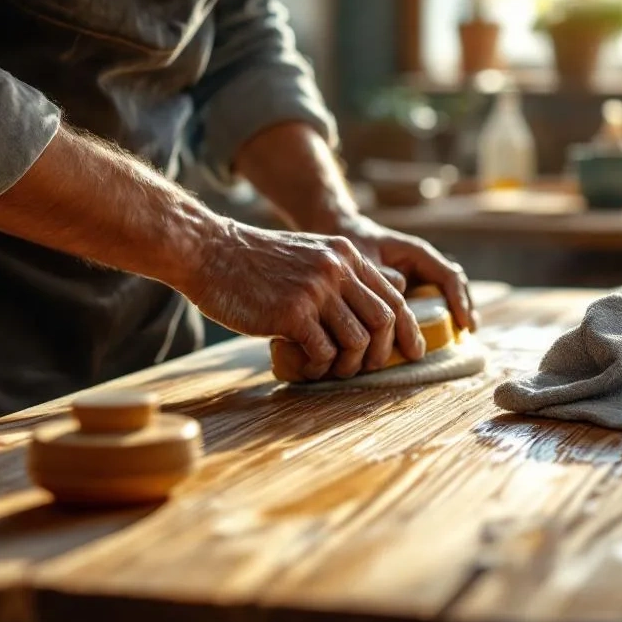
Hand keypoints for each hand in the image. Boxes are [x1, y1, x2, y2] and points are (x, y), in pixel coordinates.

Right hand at [183, 219, 423, 379]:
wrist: (208, 252)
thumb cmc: (256, 263)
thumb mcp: (310, 253)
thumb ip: (345, 275)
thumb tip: (389, 301)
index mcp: (346, 255)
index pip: (394, 297)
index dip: (408, 329)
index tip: (413, 352)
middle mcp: (337, 269)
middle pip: (384, 321)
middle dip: (382, 353)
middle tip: (368, 369)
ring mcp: (316, 290)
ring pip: (357, 341)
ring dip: (347, 365)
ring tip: (329, 369)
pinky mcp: (292, 313)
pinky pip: (323, 352)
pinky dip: (319, 368)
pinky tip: (305, 367)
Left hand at [335, 216, 476, 331]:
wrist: (345, 237)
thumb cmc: (355, 246)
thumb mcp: (364, 256)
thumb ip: (381, 272)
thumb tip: (402, 288)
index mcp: (418, 254)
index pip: (449, 276)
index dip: (458, 300)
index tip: (463, 322)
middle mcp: (425, 265)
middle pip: (454, 285)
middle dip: (464, 307)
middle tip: (468, 330)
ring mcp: (421, 276)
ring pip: (448, 294)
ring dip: (456, 313)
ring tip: (463, 335)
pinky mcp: (414, 288)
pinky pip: (433, 301)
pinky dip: (439, 317)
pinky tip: (440, 336)